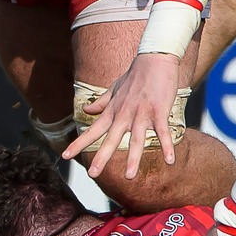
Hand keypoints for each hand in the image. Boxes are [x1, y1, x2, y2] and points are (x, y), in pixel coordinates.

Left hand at [63, 51, 180, 180]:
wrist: (154, 58)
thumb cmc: (135, 75)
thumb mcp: (114, 88)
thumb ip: (101, 102)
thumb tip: (86, 110)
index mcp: (112, 111)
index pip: (92, 131)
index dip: (78, 144)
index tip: (65, 157)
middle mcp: (124, 114)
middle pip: (111, 139)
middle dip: (102, 157)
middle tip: (93, 174)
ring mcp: (142, 113)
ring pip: (137, 139)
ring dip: (134, 158)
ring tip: (129, 177)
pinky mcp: (159, 111)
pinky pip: (163, 132)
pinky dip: (167, 146)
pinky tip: (170, 161)